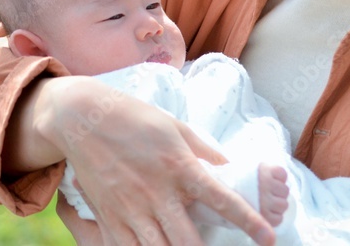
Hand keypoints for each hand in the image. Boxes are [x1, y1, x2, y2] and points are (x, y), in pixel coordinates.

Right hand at [43, 78, 275, 245]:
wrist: (82, 118)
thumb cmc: (133, 117)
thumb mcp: (174, 127)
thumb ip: (204, 153)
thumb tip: (229, 171)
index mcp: (179, 166)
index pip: (222, 200)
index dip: (248, 221)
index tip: (267, 238)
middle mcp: (157, 192)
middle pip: (189, 242)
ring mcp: (131, 208)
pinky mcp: (110, 217)